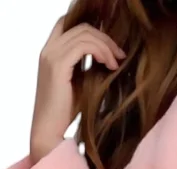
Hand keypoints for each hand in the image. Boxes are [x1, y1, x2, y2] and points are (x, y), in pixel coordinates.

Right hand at [30, 18, 124, 162]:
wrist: (50, 129)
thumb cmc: (67, 111)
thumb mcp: (82, 84)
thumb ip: (89, 68)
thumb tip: (112, 59)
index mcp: (52, 51)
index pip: (72, 25)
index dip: (96, 32)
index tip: (114, 51)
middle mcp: (49, 49)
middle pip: (81, 27)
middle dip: (106, 39)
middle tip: (121, 55)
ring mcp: (51, 55)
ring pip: (84, 34)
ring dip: (106, 46)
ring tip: (117, 64)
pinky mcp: (58, 65)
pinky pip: (83, 46)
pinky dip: (100, 52)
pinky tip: (110, 66)